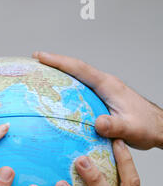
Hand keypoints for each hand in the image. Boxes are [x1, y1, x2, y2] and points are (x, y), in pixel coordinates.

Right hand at [33, 51, 162, 149]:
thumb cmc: (147, 126)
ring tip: (41, 74)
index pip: (79, 69)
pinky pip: (80, 88)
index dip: (58, 62)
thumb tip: (98, 123)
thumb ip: (115, 126)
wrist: (159, 127)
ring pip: (77, 77)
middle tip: (34, 60)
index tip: (40, 56)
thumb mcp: (131, 128)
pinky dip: (66, 86)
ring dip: (59, 73)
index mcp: (108, 85)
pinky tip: (57, 93)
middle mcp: (104, 84)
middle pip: (75, 68)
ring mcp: (103, 90)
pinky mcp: (102, 99)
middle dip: (54, 62)